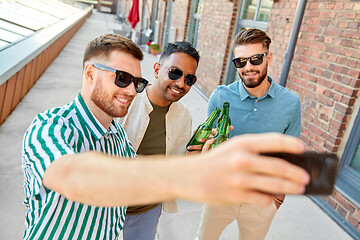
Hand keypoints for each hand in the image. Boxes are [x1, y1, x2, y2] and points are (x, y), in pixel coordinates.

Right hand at [177, 133, 309, 205]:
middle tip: (305, 177)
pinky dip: (270, 198)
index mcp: (242, 143)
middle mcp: (242, 159)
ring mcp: (239, 179)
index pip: (274, 140)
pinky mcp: (236, 195)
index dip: (292, 144)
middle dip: (296, 173)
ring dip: (291, 187)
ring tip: (299, 188)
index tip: (303, 148)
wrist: (187, 176)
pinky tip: (271, 196)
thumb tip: (281, 161)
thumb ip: (254, 152)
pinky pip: (262, 199)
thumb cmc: (213, 161)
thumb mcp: (232, 148)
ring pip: (275, 185)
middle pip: (279, 167)